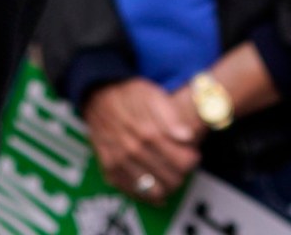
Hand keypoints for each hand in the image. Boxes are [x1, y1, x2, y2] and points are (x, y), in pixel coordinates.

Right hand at [82, 78, 200, 205]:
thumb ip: (171, 117)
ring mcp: (120, 162)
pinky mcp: (109, 169)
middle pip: (170, 178)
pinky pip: (132, 192)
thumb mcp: (153, 95)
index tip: (193, 155)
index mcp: (149, 133)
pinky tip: (156, 191)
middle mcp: (133, 151)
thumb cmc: (129, 94)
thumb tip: (188, 137)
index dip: (192, 161)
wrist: (97, 96)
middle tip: (183, 166)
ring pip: (153, 190)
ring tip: (170, 176)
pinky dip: (146, 196)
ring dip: (167, 187)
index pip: (181, 162)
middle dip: (182, 175)